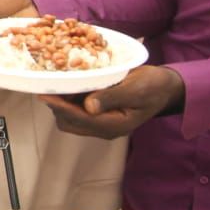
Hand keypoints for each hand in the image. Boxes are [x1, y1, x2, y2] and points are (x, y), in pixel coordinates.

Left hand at [38, 65, 185, 139]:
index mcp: (115, 125)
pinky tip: (67, 82)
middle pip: (70, 122)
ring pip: (71, 117)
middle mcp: (105, 128)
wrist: (165, 87)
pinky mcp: (100, 114)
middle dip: (57, 105)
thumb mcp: (136, 89)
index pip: (79, 119)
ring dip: (61, 101)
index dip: (60, 107)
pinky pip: (77, 110)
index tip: (43, 94)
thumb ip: (112, 97)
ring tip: (55, 81)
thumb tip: (89, 107)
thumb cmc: (153, 86)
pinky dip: (69, 98)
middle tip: (48, 84)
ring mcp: (102, 122)